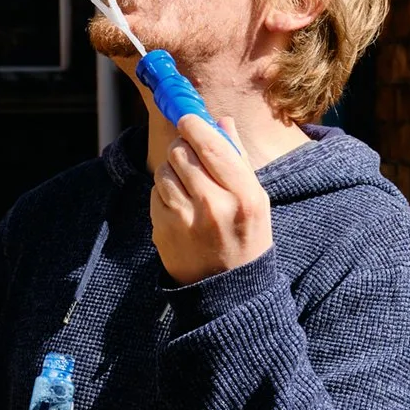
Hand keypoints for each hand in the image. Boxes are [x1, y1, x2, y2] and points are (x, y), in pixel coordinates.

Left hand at [150, 113, 272, 284]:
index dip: (193, 124)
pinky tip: (180, 208)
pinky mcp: (162, 231)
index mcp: (243, 195)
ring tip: (187, 187)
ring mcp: (184, 220)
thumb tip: (220, 121)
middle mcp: (213, 206)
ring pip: (163, 171)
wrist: (228, 290)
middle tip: (189, 154)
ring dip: (171, 171)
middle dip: (182, 147)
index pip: (210, 143)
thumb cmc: (246, 237)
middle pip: (180, 152)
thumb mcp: (255, 199)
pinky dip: (164, 194)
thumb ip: (237, 159)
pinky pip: (154, 194)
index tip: (188, 119)